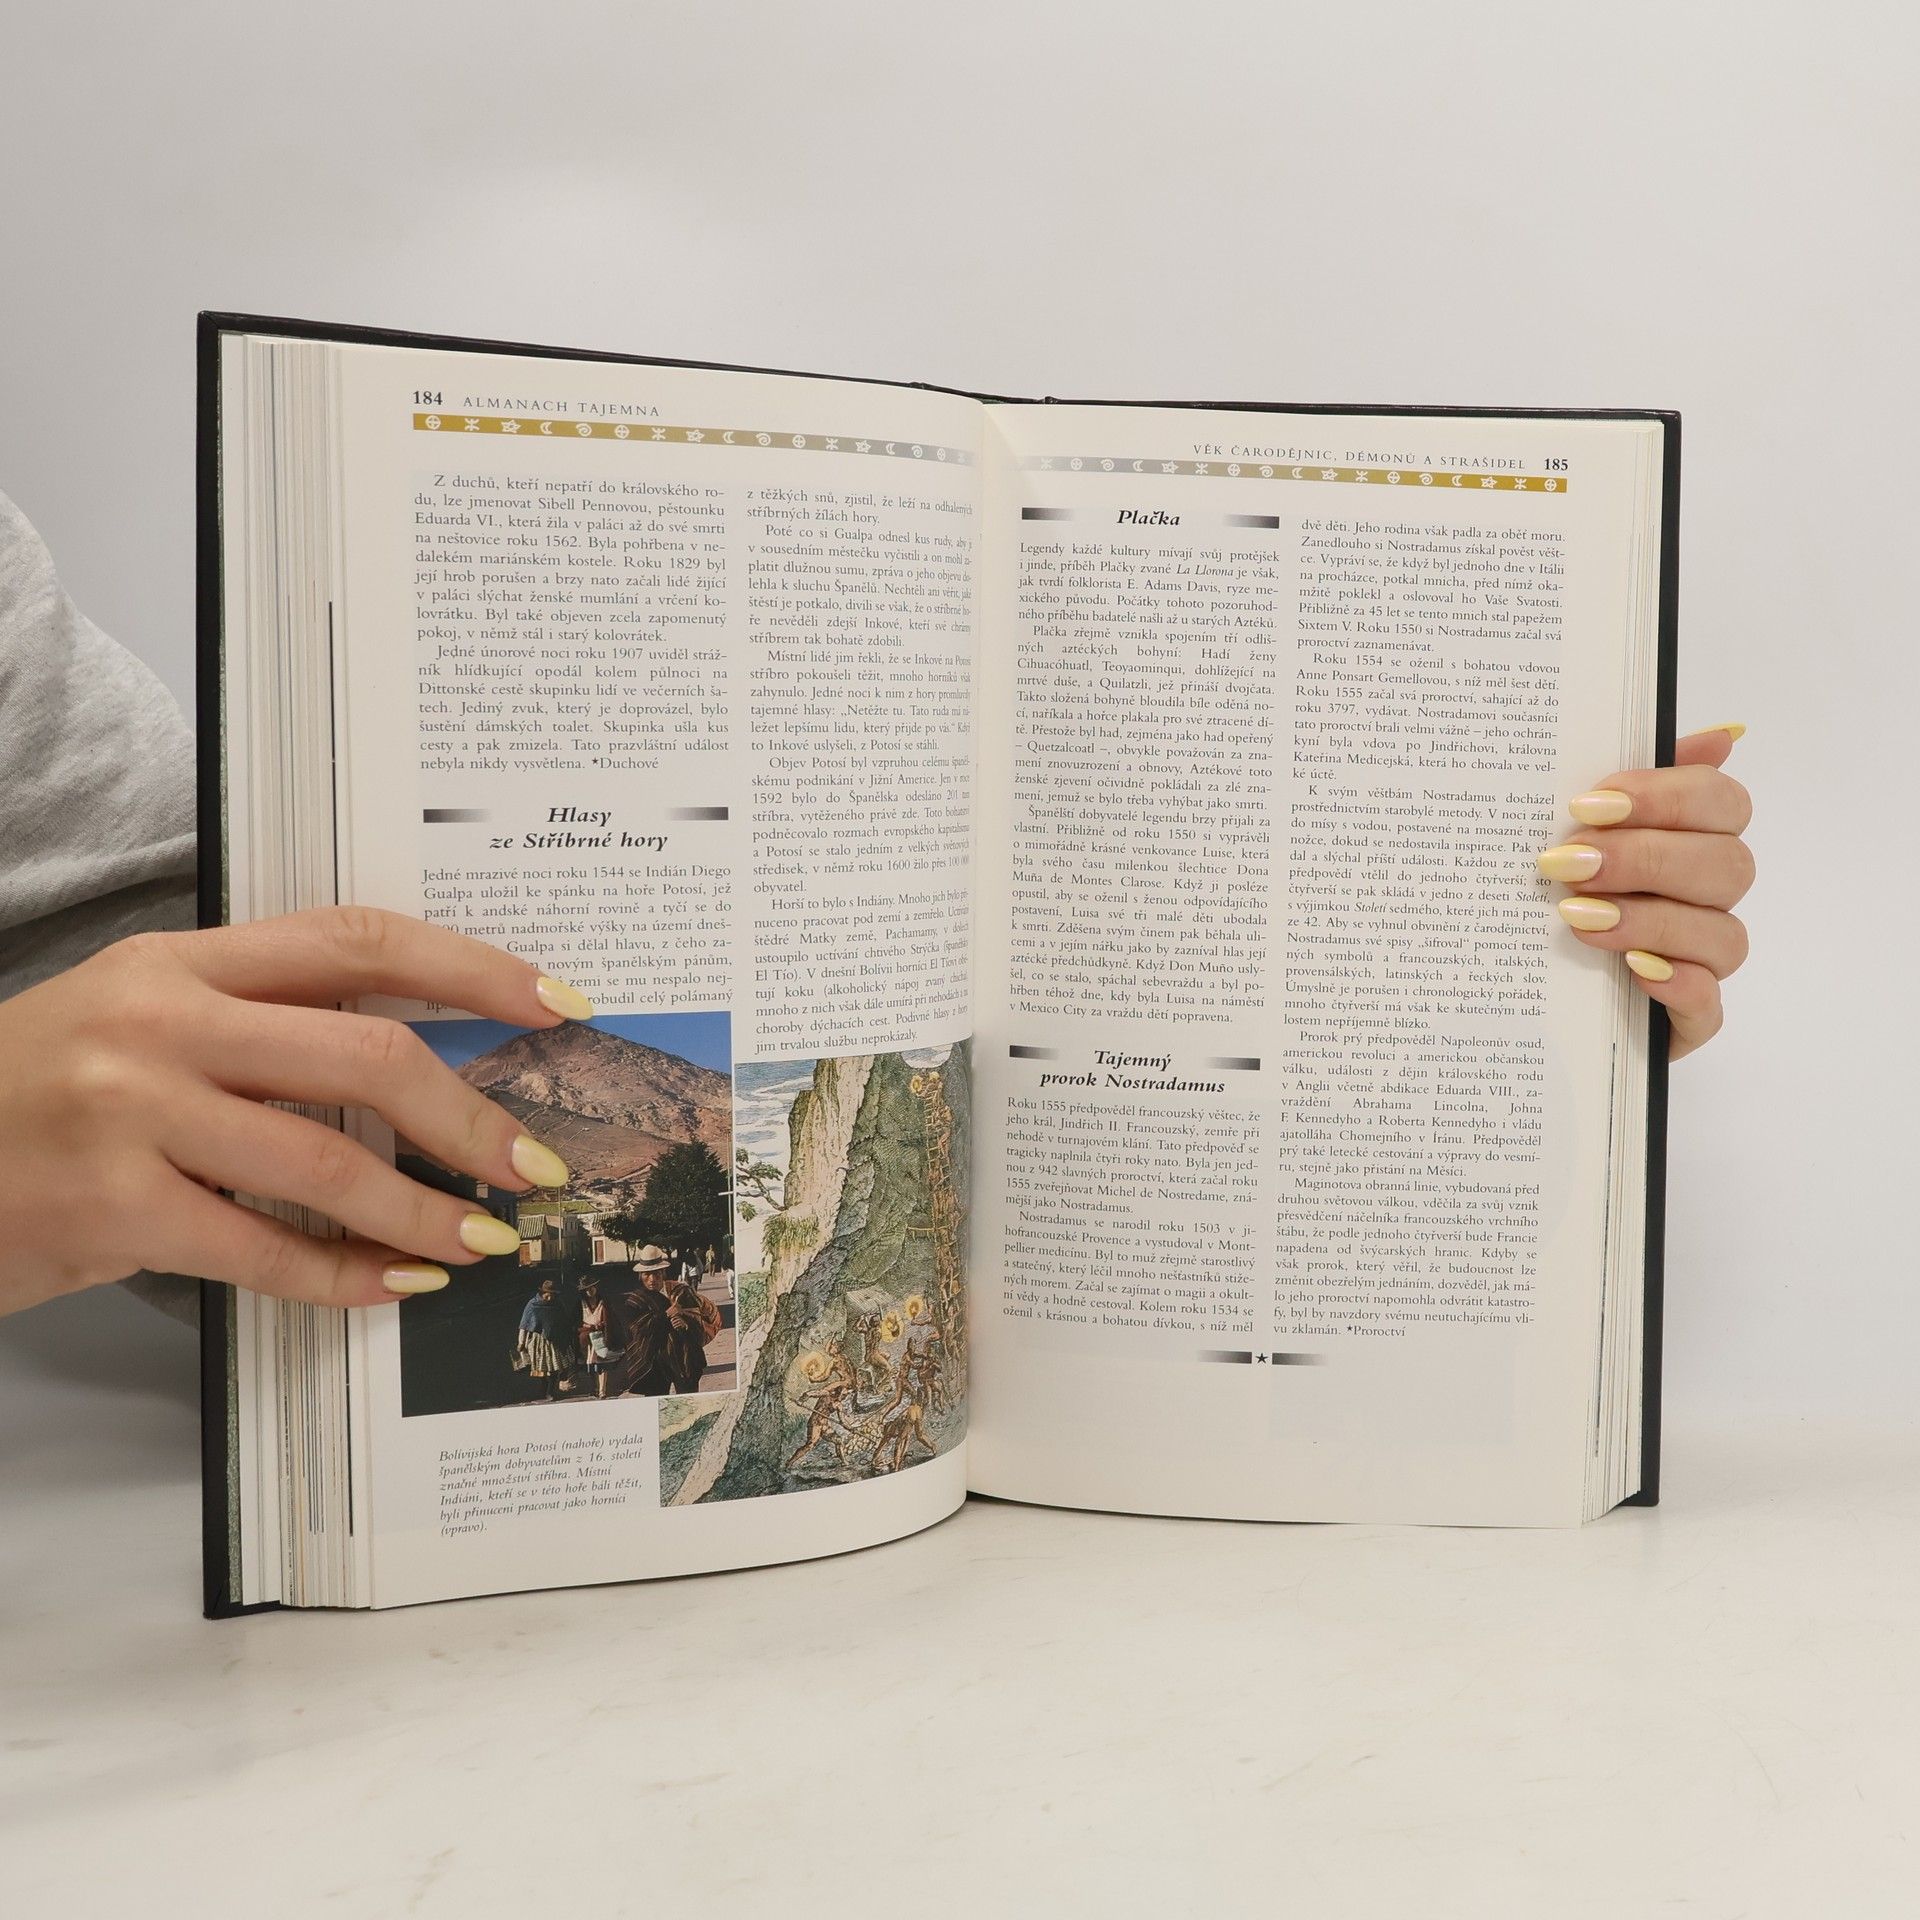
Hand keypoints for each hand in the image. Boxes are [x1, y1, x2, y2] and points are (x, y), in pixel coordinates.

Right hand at [0, 908, 592, 1315]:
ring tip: (487, 1239)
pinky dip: (344, 1276)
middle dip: (472, 1117)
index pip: (361, 941)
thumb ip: (257, 1022)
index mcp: (183, 961)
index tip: (556, 1004)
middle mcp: (162, 1022)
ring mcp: (131, 1114)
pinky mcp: (110, 1209)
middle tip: (536, 1164)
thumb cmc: (31, 1092)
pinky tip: (393, 1287)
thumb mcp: (138, 1019)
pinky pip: (264, 1248)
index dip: (473, 970)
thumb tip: (417, 1061)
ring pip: (329, 1163)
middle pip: (368, 1054)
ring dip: (427, 1212)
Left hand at [1537, 724, 1753, 1059]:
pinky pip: (1709, 1003)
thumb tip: (1722, 734)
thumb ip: (1634, 782)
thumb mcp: (1575, 830)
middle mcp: (1709, 896)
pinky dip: (1677, 983)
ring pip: (1722, 934)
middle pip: (1727, 865)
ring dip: (1650, 920)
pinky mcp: (1688, 1017)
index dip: (1665, 797)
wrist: (1518, 985)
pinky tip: (1633, 969)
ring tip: (1576, 917)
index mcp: (1693, 839)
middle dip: (1646, 859)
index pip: (1722, 802)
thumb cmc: (1554, 890)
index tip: (1589, 805)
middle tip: (1570, 864)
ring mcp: (1703, 960)